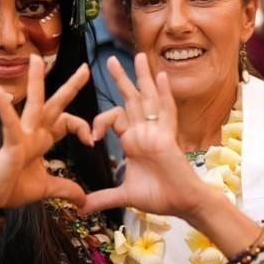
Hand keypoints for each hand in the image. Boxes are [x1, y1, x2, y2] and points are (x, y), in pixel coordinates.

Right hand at [0, 55, 92, 208]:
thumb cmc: (10, 189)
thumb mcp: (46, 189)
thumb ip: (65, 189)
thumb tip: (84, 201)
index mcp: (42, 139)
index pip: (67, 122)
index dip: (83, 127)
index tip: (92, 141)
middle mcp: (33, 132)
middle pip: (55, 105)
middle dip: (71, 86)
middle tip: (85, 68)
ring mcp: (21, 135)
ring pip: (33, 104)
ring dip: (35, 81)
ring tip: (35, 59)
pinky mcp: (9, 142)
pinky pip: (8, 122)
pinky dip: (3, 108)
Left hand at [80, 54, 205, 217]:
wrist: (182, 204)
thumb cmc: (159, 197)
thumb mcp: (124, 195)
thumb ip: (103, 198)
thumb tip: (81, 207)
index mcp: (133, 141)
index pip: (115, 118)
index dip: (99, 122)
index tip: (90, 138)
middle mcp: (145, 131)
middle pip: (132, 99)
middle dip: (121, 79)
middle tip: (109, 59)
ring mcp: (157, 132)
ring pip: (149, 98)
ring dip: (143, 77)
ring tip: (138, 55)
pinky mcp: (168, 137)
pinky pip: (167, 112)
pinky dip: (164, 94)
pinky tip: (161, 77)